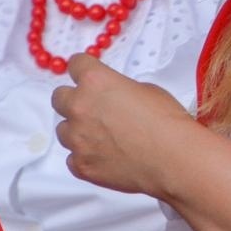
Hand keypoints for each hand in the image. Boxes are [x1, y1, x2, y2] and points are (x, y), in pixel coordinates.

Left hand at [50, 52, 199, 198]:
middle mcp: (79, 107)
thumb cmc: (166, 120)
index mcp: (95, 81)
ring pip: (63, 130)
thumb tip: (111, 98)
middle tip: (94, 109)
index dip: (84, 70)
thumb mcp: (145, 89)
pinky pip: (73, 157)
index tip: (88, 76)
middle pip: (59, 97)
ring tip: (103, 137)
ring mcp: (77, 139)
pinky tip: (106, 157)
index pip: (75, 64)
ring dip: (78, 130)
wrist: (172, 159)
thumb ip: (118, 89)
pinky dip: (85, 156)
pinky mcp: (80, 165)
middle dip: (73, 100)